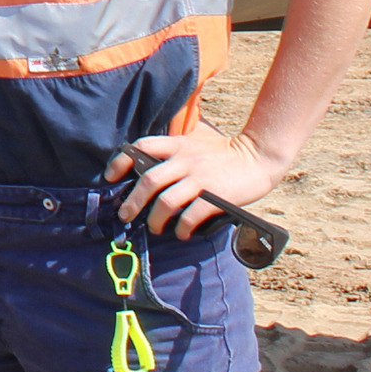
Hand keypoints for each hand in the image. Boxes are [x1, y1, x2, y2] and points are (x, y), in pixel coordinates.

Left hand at [108, 120, 283, 234]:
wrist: (260, 156)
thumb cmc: (226, 151)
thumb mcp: (198, 138)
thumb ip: (177, 142)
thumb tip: (151, 154)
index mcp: (178, 144)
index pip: (142, 147)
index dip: (121, 161)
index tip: (110, 177)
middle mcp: (185, 159)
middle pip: (148, 180)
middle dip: (132, 201)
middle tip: (125, 215)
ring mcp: (200, 178)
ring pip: (165, 201)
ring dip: (155, 219)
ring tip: (155, 228)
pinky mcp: (215, 196)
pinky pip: (191, 215)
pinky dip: (182, 228)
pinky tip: (181, 233)